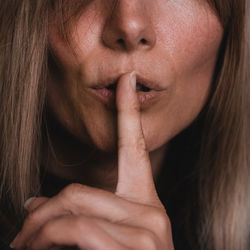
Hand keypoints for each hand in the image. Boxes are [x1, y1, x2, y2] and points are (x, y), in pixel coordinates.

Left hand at [11, 72, 173, 249]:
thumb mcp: (108, 234)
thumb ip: (78, 214)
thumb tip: (34, 205)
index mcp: (143, 198)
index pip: (135, 142)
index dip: (130, 108)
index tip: (127, 77)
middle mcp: (149, 207)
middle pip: (77, 192)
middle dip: (41, 214)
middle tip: (20, 232)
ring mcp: (148, 227)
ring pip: (72, 209)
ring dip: (38, 231)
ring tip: (23, 245)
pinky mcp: (138, 246)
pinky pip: (77, 229)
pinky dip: (49, 239)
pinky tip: (42, 248)